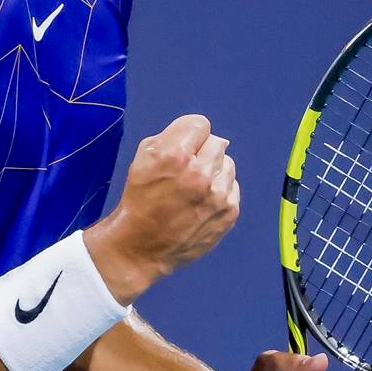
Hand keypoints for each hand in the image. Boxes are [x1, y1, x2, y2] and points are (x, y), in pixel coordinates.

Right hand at [86, 114, 239, 303]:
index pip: (200, 124)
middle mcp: (200, 174)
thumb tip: (198, 134)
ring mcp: (218, 195)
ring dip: (213, 170)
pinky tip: (202, 202)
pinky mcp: (228, 213)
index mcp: (175, 156)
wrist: (141, 246)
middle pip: (216, 142)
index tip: (182, 148)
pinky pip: (233, 186)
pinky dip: (220, 190)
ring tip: (195, 187)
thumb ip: (170, 137)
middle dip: (201, 152)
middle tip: (186, 169)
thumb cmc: (139, 200)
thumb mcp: (142, 158)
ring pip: (228, 163)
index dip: (189, 134)